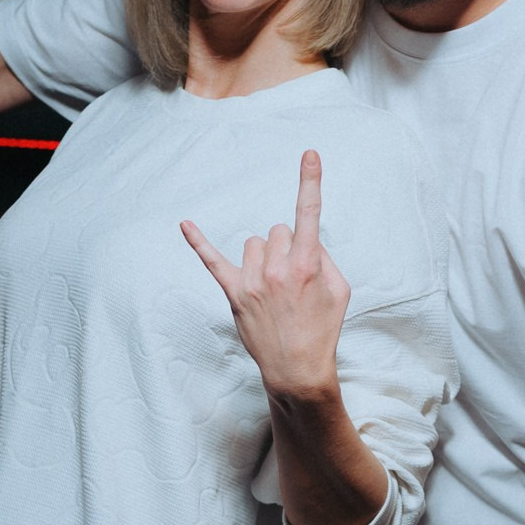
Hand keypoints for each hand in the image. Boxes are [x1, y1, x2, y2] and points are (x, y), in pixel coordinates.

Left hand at [181, 150, 349, 401]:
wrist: (297, 369)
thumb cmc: (322, 329)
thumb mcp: (340, 291)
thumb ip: (324, 258)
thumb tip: (304, 241)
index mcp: (308, 265)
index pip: (309, 214)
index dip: (310, 181)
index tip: (309, 154)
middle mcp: (278, 269)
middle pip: (278, 230)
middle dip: (287, 247)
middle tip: (294, 280)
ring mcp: (253, 281)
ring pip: (254, 243)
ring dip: (264, 256)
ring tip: (273, 287)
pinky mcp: (234, 293)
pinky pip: (212, 261)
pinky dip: (198, 242)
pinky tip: (184, 224)